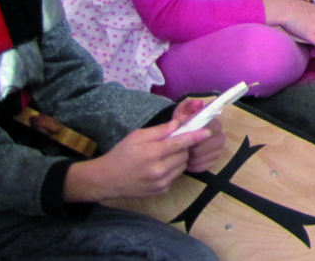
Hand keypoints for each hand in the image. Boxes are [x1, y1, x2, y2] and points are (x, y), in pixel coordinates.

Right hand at [63, 120, 205, 201]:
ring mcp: (161, 182)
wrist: (107, 179)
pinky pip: (175, 177)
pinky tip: (157, 169)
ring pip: (182, 166)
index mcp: (153, 153)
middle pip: (184, 155)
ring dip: (178, 160)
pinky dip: (171, 171)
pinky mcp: (161, 190)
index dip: (195, 136)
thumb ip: (159, 131)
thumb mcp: (136, 137)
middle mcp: (159, 169)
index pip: (180, 143)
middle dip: (181, 148)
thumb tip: (178, 124)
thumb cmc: (121, 154)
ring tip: (162, 157)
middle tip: (169, 145)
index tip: (207, 132)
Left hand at [172, 98, 226, 173]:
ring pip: (206, 158)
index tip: (185, 139)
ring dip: (193, 158)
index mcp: (214, 124)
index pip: (209, 132)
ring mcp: (218, 150)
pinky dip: (194, 166)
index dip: (196, 137)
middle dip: (194, 149)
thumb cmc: (182, 123)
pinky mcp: (214, 162)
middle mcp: (220, 137)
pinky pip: (204, 167)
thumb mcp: (182, 112)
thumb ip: (187, 107)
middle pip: (209, 147)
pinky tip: (187, 162)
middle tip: (182, 149)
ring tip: (183, 155)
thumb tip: (198, 104)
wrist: (180, 136)